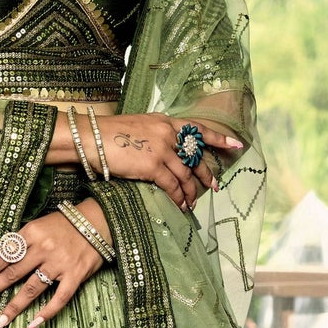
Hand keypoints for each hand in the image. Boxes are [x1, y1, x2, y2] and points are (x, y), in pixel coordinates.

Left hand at [0, 206, 111, 327]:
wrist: (99, 221)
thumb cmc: (64, 225)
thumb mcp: (38, 226)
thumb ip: (21, 244)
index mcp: (30, 233)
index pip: (0, 257)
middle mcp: (43, 248)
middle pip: (11, 274)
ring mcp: (60, 263)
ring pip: (31, 289)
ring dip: (12, 308)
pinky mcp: (76, 275)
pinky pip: (59, 298)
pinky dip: (46, 313)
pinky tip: (32, 325)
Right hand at [48, 108, 246, 211]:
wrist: (90, 137)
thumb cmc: (107, 134)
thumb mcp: (138, 126)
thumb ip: (155, 134)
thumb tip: (164, 149)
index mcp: (165, 122)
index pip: (198, 129)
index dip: (219, 139)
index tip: (237, 145)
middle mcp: (167, 133)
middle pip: (195, 157)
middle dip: (206, 174)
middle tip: (214, 187)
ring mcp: (161, 149)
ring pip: (185, 175)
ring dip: (190, 192)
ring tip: (191, 204)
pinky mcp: (152, 166)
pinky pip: (172, 186)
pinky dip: (178, 197)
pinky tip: (180, 206)